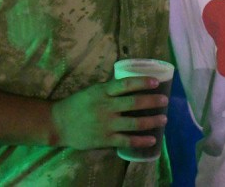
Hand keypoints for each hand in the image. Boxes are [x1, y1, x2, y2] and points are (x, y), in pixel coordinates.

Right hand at [51, 77, 168, 149]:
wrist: (59, 123)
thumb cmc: (78, 104)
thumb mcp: (93, 90)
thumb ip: (110, 89)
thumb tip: (132, 83)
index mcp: (103, 92)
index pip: (126, 84)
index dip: (142, 82)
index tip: (156, 82)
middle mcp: (106, 107)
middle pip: (134, 103)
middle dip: (152, 102)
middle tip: (165, 101)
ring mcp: (106, 124)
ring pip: (134, 123)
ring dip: (151, 121)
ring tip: (164, 119)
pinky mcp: (104, 139)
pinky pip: (126, 140)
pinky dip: (141, 141)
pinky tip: (152, 139)